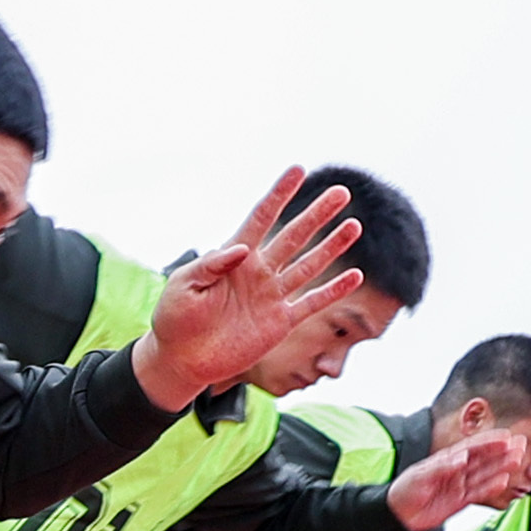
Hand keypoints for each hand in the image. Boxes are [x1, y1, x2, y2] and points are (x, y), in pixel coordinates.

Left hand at [126, 170, 366, 404]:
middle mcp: (258, 272)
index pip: (261, 218)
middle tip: (340, 192)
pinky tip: (355, 276)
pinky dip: (333, 291)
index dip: (280, 194)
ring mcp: (271, 296)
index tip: (298, 170)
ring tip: (354, 225)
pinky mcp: (279, 323)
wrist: (181, 359)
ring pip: (309, 265)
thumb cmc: (175, 318)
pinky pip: (311, 303)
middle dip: (317, 214)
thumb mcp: (184, 286)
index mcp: (233, 256)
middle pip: (294, 236)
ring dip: (332, 246)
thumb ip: (211, 264)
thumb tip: (242, 249)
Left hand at [381, 421, 530, 530]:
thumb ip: (441, 467)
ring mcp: (459, 485)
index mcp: (445, 459)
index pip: (471, 447)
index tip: (505, 436)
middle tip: (521, 444)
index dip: (488, 441)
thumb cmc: (404, 490)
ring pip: (484, 475)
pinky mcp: (460, 501)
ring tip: (518, 460)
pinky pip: (478, 493)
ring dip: (501, 467)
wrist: (398, 514)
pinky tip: (504, 481)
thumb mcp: (420, 476)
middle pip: (483, 459)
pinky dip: (491, 487)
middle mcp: (455, 470)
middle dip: (502, 451)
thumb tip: (461, 459)